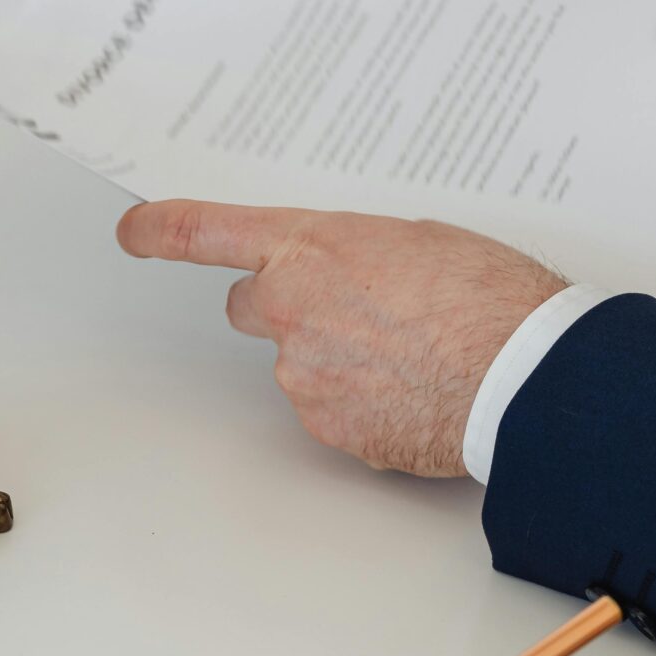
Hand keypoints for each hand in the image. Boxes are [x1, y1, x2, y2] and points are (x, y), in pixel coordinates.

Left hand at [116, 202, 561, 474]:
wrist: (520, 376)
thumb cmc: (487, 299)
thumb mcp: (418, 240)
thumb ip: (357, 254)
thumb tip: (349, 275)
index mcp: (310, 247)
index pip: (208, 232)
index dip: (163, 229)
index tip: (135, 230)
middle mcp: (290, 309)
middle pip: (251, 307)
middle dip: (288, 305)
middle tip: (354, 307)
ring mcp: (302, 373)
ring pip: (300, 361)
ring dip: (339, 357)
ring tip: (412, 353)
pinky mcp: (325, 426)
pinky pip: (331, 407)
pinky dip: (362, 400)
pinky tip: (413, 389)